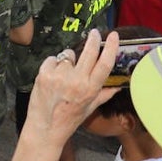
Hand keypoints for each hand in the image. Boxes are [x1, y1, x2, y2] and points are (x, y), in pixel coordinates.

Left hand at [10, 30, 118, 160]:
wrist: (45, 128)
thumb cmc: (68, 119)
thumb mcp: (89, 108)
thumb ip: (103, 95)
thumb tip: (117, 87)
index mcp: (90, 90)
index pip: (104, 64)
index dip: (111, 48)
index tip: (113, 36)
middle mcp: (77, 81)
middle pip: (89, 52)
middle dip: (93, 39)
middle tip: (93, 32)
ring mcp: (60, 76)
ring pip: (68, 55)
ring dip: (67, 60)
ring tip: (63, 76)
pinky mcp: (45, 73)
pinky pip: (52, 59)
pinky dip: (52, 64)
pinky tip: (52, 77)